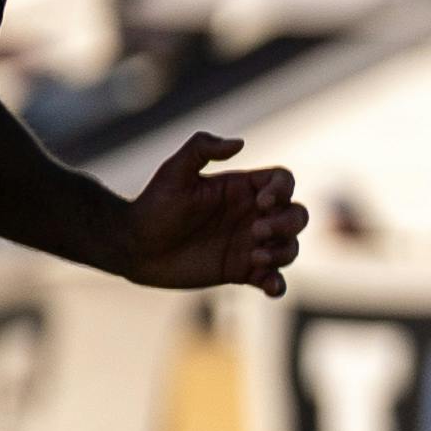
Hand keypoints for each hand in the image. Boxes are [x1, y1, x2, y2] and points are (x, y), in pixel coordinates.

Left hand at [118, 132, 309, 294]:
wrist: (134, 246)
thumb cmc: (153, 206)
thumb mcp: (174, 172)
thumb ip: (201, 148)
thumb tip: (239, 143)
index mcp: (242, 189)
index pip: (283, 182)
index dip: (283, 190)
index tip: (262, 202)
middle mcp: (252, 215)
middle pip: (296, 215)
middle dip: (287, 224)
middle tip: (257, 231)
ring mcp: (249, 244)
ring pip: (290, 247)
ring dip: (283, 253)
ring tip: (256, 258)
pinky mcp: (241, 271)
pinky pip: (272, 279)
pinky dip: (278, 285)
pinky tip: (269, 287)